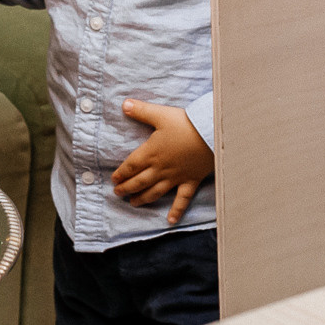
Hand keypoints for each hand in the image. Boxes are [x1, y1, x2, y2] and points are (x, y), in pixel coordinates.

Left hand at [110, 100, 215, 224]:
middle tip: (118, 193)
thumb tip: (123, 104)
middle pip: (139, 181)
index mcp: (151, 152)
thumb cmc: (186, 123)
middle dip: (127, 188)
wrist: (211, 134)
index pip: (131, 166)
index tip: (113, 179)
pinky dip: (176, 211)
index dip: (121, 173)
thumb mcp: (161, 114)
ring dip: (142, 199)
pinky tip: (170, 221)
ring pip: (155, 192)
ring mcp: (175, 177)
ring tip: (133, 204)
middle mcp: (160, 168)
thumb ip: (141, 110)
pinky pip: (182, 200)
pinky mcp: (190, 181)